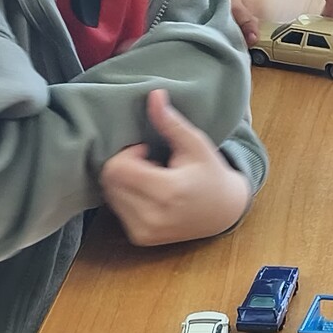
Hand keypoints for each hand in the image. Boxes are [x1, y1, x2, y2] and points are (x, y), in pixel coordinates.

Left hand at [99, 88, 253, 246]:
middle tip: (150, 164)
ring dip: (125, 183)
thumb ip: (171, 122)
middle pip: (109, 182)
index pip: (116, 169)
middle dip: (124, 167)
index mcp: (167, 192)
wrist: (223, 212)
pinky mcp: (141, 238)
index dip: (128, 154)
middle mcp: (152, 217)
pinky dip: (127, 198)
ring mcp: (145, 231)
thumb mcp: (195, 144)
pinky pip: (117, 209)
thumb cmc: (210, 173)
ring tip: (151, 179)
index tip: (148, 151)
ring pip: (110, 195)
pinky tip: (150, 195)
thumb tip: (154, 94)